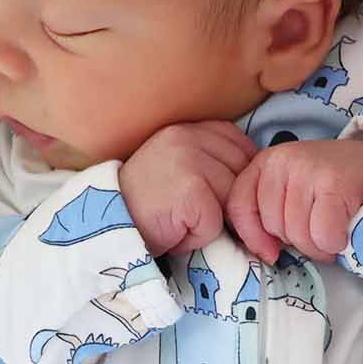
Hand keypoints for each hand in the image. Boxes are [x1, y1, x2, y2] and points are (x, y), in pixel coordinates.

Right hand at [118, 121, 256, 256]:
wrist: (108, 222)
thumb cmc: (146, 204)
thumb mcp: (179, 169)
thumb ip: (210, 161)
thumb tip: (254, 174)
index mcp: (186, 128)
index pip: (238, 143)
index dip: (238, 172)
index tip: (220, 193)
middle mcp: (187, 136)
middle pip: (241, 172)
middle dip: (229, 199)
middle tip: (197, 213)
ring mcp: (188, 160)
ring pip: (232, 198)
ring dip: (213, 220)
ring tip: (182, 220)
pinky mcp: (190, 189)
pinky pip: (216, 222)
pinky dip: (201, 235)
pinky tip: (176, 229)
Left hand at [227, 137, 362, 264]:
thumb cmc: (334, 188)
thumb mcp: (292, 192)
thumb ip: (269, 214)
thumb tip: (265, 252)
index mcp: (265, 163)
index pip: (239, 207)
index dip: (253, 237)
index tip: (272, 252)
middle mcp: (282, 161)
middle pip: (273, 227)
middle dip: (297, 241)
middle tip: (318, 230)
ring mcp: (308, 169)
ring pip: (299, 235)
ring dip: (319, 245)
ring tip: (333, 230)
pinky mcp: (335, 183)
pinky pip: (323, 235)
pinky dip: (336, 243)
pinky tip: (345, 230)